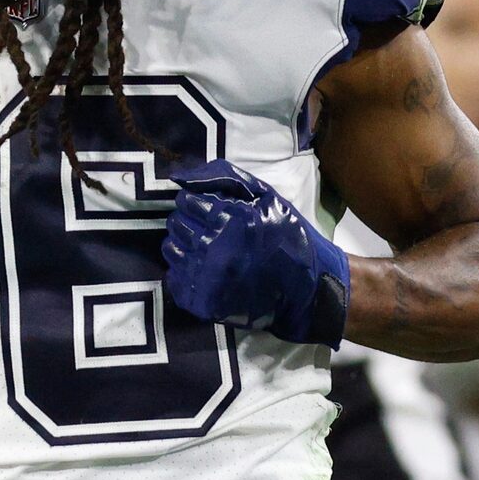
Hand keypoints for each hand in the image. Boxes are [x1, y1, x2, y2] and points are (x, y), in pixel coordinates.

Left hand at [159, 160, 350, 345]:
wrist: (307, 289)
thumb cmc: (288, 237)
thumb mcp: (267, 197)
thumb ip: (225, 178)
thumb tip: (181, 176)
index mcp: (230, 220)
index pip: (186, 201)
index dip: (196, 202)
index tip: (208, 209)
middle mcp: (214, 249)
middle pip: (176, 224)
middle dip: (189, 221)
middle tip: (209, 229)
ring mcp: (206, 279)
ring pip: (171, 250)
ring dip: (184, 245)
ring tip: (207, 249)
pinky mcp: (202, 303)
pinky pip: (174, 279)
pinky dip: (184, 272)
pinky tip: (205, 270)